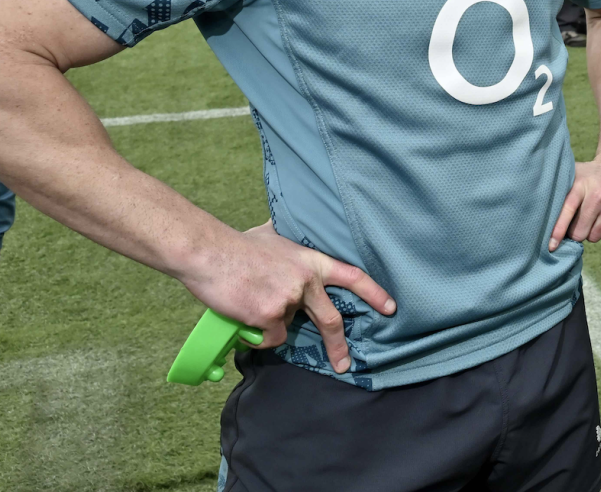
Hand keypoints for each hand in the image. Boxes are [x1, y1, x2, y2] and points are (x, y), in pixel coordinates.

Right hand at [179, 221, 394, 373]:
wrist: (210, 252)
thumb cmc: (238, 245)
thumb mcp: (275, 236)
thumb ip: (292, 245)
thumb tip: (293, 237)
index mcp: (311, 261)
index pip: (353, 276)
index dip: (373, 293)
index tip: (390, 308)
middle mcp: (306, 281)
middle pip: (331, 320)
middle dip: (338, 346)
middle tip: (344, 364)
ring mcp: (289, 299)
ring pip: (285, 329)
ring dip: (269, 325)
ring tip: (249, 304)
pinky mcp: (270, 315)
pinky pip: (267, 337)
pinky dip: (255, 335)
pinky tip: (242, 314)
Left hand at [549, 152, 600, 249]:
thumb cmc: (594, 174)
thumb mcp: (576, 175)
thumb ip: (562, 193)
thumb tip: (543, 218)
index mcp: (581, 184)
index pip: (567, 211)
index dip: (558, 231)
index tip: (552, 246)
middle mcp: (599, 194)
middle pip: (580, 232)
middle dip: (578, 232)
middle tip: (581, 222)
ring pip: (595, 236)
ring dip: (593, 232)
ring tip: (597, 216)